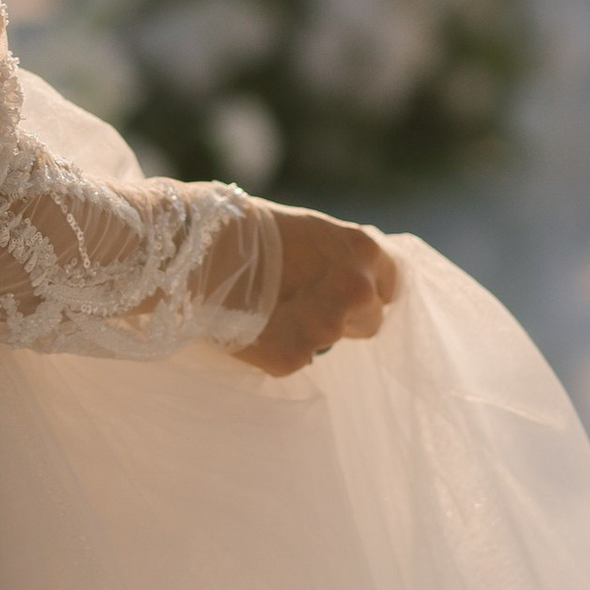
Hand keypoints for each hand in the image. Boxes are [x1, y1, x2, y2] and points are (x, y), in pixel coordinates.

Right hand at [233, 207, 397, 377]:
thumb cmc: (252, 230)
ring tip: (268, 308)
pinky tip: (252, 325)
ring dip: (307, 332)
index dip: (367, 292)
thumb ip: (343, 262)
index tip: (346, 294)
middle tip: (302, 303)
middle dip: (344, 318)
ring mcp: (327, 328)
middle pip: (370, 321)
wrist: (199, 248)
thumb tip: (357, 285)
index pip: (391, 286)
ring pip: (328, 341)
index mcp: (365, 252)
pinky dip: (276, 348)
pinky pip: (294, 359)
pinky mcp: (294, 356)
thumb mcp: (312, 233)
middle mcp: (357, 291)